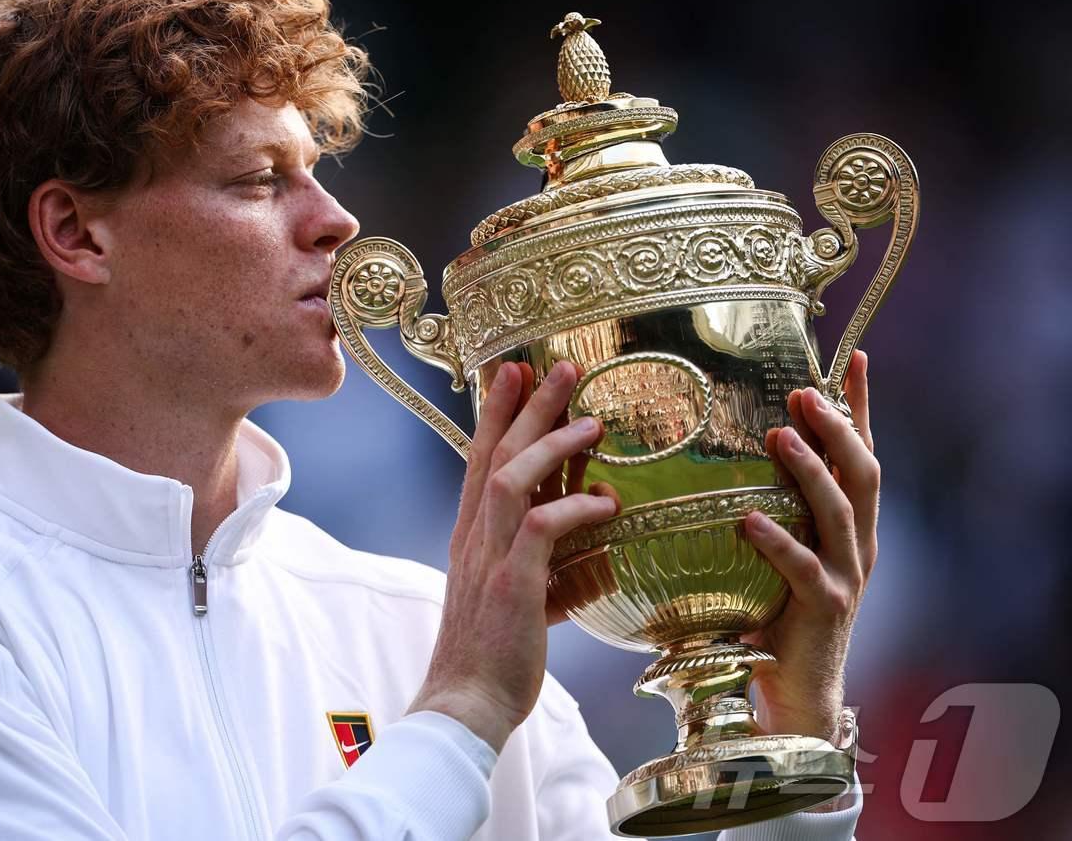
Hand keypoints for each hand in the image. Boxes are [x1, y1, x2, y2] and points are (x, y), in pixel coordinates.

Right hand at [408, 360, 619, 752]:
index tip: (516, 375)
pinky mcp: (512, 582)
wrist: (465, 704)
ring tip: (592, 420)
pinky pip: (542, 527)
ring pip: (513, 477)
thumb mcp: (520, 597)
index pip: (481, 460)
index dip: (497, 414)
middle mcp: (474, 537)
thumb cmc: (495, 656)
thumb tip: (592, 544)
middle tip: (559, 366)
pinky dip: (575, 507)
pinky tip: (606, 501)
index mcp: (472, 536)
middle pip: (496, 453)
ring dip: (552, 442)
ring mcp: (489, 557)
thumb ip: (547, 565)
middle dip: (527, 406)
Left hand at [741, 350, 878, 741]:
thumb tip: (716, 459)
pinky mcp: (822, 609)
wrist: (796, 695)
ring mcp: (845, 576)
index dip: (859, 406)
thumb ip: (763, 509)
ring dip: (810, 468)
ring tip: (779, 435)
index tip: (853, 357)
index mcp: (849, 526)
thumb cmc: (773, 617)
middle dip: (838, 426)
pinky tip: (748, 519)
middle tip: (805, 391)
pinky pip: (801, 568)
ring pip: (839, 510)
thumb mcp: (773, 553)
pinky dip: (776, 542)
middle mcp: (857, 545)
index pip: (861, 454)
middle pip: (862, 471)